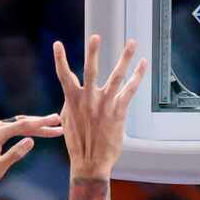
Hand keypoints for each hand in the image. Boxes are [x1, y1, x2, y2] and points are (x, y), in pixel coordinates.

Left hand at [0, 114, 64, 199]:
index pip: (23, 126)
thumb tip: (31, 141)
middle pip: (21, 122)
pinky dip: (22, 128)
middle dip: (41, 123)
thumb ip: (14, 154)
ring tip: (50, 126)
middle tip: (59, 122)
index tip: (57, 123)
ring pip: (16, 123)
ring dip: (33, 125)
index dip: (42, 124)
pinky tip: (32, 130)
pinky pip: (10, 127)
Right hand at [52, 34, 145, 177]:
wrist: (90, 163)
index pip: (63, 76)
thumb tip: (70, 87)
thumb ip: (70, 101)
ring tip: (131, 42)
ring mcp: (104, 104)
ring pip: (116, 76)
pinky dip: (137, 76)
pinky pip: (130, 90)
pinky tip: (143, 64)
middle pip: (91, 71)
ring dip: (125, 58)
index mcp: (73, 100)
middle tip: (96, 37)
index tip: (57, 44)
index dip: (60, 59)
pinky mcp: (118, 112)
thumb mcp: (68, 121)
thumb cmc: (78, 143)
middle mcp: (88, 99)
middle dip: (93, 53)